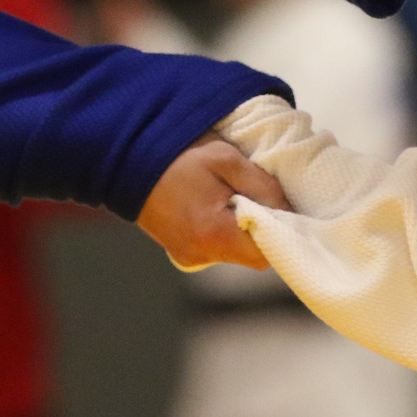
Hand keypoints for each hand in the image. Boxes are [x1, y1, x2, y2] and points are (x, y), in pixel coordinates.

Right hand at [137, 133, 288, 270]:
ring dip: (244, 230)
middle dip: (264, 229)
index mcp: (212, 233)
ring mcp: (189, 258)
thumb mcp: (225, 159)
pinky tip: (216, 207)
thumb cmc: (178, 157)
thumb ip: (262, 185)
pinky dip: (226, 231)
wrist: (128, 161)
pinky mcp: (183, 255)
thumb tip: (288, 207)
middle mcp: (200, 255)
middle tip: (262, 198)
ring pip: (236, 252)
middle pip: (252, 255)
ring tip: (233, 198)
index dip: (282, 234)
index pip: (265, 252)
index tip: (286, 212)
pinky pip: (218, 248)